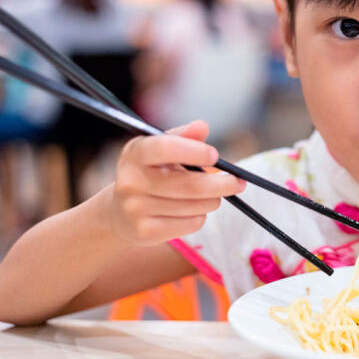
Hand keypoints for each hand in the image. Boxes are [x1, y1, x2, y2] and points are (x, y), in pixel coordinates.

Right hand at [107, 120, 245, 245]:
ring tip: (214, 195)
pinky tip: (194, 210)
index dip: (194, 152)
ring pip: (194, 206)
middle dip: (221, 184)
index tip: (215, 156)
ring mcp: (135, 209)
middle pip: (189, 185)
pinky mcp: (145, 232)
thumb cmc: (150, 172)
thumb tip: (202, 126)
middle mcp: (131, 181)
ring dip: (213, 200)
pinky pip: (190, 223)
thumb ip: (183, 136)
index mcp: (135, 153)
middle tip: (238, 182)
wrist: (119, 212)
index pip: (165, 148)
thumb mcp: (160, 149)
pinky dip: (201, 216)